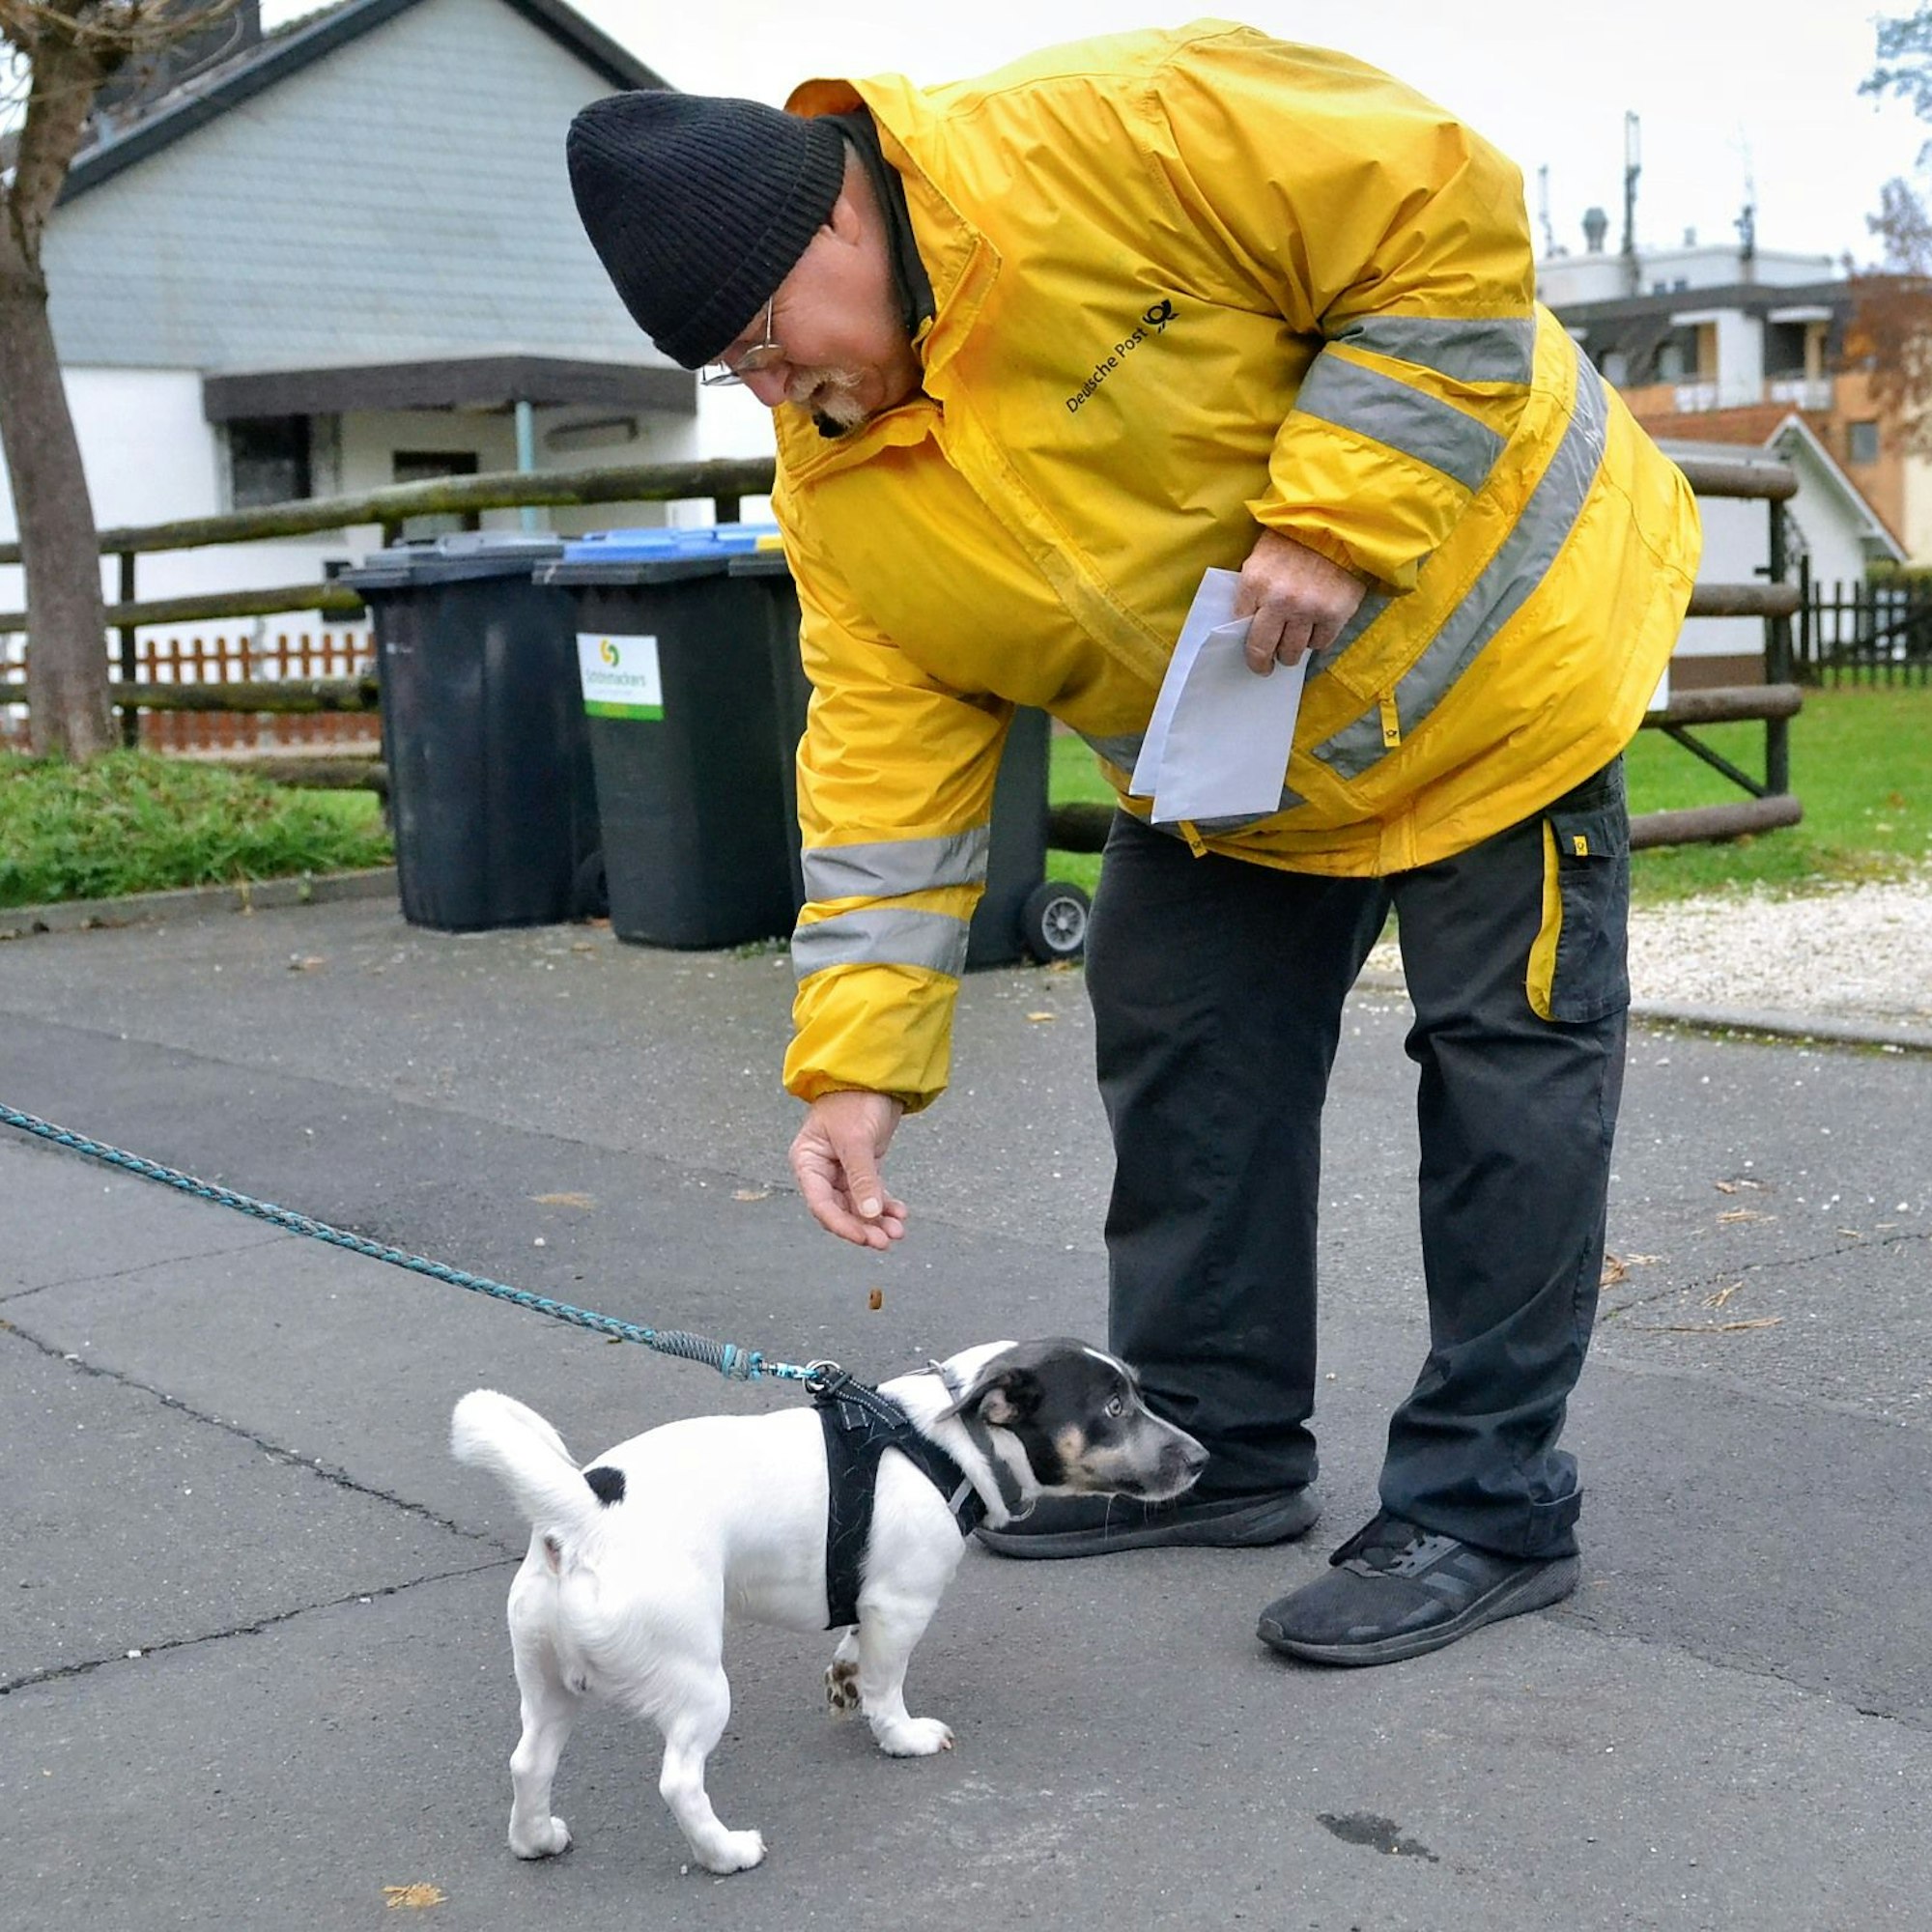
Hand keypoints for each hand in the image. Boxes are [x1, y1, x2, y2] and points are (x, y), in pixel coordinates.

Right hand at [789, 1089, 907, 1249]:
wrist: (876, 1076)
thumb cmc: (855, 1100)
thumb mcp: (857, 1140)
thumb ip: (862, 1178)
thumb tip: (869, 1214)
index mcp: (807, 1161)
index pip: (820, 1203)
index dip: (842, 1225)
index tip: (865, 1238)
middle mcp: (821, 1169)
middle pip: (839, 1209)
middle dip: (863, 1226)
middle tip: (887, 1241)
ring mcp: (841, 1169)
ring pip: (857, 1205)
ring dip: (877, 1220)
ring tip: (898, 1231)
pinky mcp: (862, 1166)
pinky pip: (871, 1193)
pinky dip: (884, 1205)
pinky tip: (900, 1213)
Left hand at [1235, 528, 1365, 672]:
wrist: (1339, 523)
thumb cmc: (1295, 537)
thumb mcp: (1262, 557)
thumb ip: (1253, 590)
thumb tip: (1248, 624)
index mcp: (1254, 583)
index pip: (1239, 626)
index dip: (1244, 643)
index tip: (1250, 653)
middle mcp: (1279, 600)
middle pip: (1263, 649)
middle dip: (1263, 662)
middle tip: (1266, 666)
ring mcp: (1308, 609)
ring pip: (1293, 651)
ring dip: (1291, 653)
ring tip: (1292, 648)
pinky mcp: (1334, 615)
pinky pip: (1320, 643)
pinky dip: (1316, 639)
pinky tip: (1315, 628)